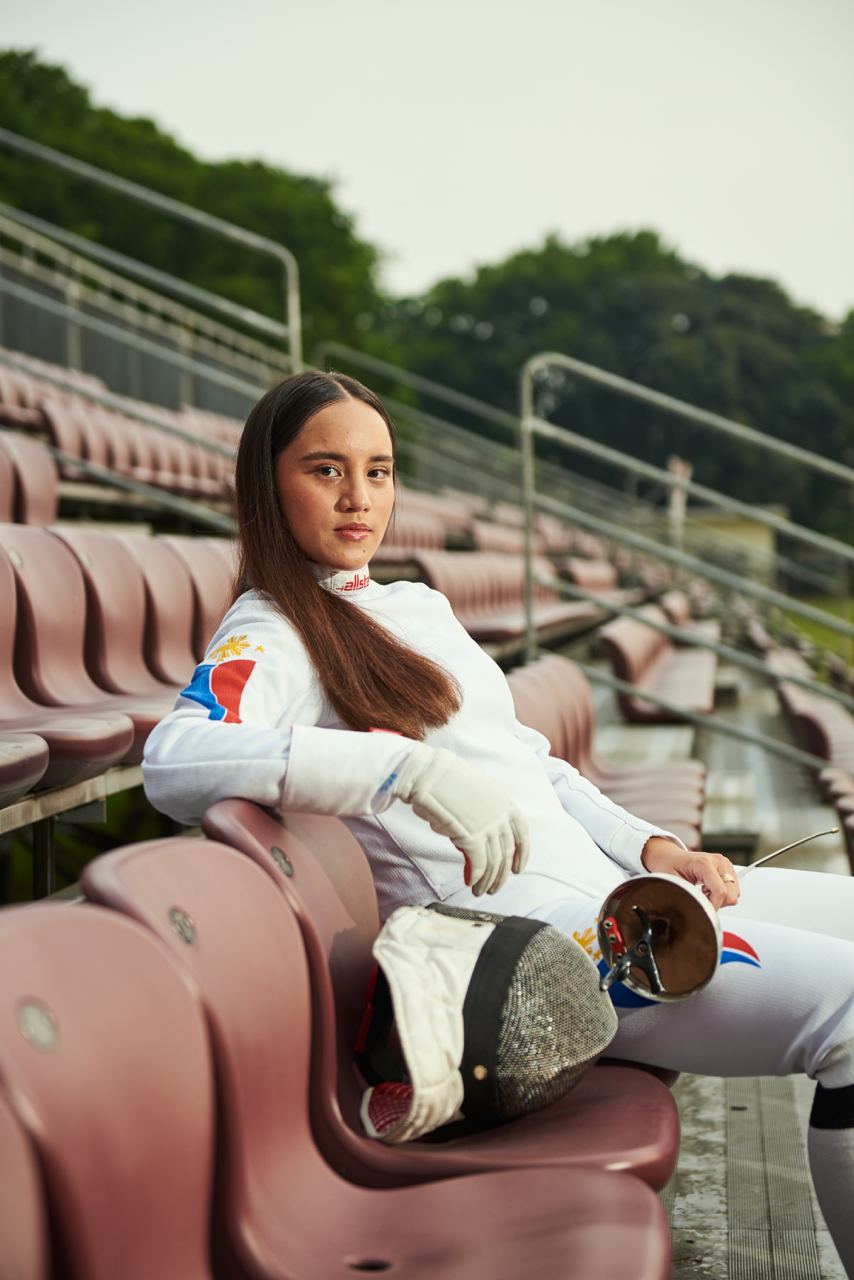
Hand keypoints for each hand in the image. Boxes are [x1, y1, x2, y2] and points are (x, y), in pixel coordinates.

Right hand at [392, 745, 529, 896]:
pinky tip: (470, 883)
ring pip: (494, 863)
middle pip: (507, 852)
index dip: (522, 854)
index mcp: (504, 801)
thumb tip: (471, 844)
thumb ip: (480, 818)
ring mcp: (488, 826)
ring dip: (488, 881)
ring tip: (479, 891)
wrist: (428, 774)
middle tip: (494, 888)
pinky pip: (478, 865)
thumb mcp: (473, 796)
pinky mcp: (472, 837)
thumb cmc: (444, 782)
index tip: (517, 869)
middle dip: (502, 874)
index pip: (522, 833)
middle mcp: (501, 815)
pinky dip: (475, 877)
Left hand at [641, 837, 739, 909]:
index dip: (713, 906)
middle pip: (731, 895)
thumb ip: (685, 895)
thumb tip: (695, 909)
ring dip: (720, 898)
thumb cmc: (670, 867)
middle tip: (701, 898)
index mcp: (704, 863)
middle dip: (717, 903)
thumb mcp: (671, 882)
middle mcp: (718, 862)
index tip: (702, 909)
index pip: (720, 892)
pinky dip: (722, 894)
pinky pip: (734, 890)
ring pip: (735, 894)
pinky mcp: (728, 868)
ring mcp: (725, 864)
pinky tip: (709, 889)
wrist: (672, 858)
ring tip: (704, 892)